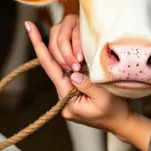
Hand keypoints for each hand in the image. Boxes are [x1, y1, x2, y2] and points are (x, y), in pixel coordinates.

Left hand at [25, 21, 150, 150]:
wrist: (121, 123)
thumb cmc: (114, 111)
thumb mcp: (103, 98)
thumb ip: (86, 85)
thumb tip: (73, 72)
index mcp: (67, 99)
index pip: (50, 67)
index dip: (39, 46)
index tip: (29, 27)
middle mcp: (63, 97)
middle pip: (53, 65)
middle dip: (58, 48)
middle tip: (68, 39)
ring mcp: (68, 96)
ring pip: (61, 67)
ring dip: (67, 54)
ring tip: (77, 45)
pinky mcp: (75, 93)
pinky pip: (69, 73)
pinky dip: (71, 61)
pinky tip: (76, 52)